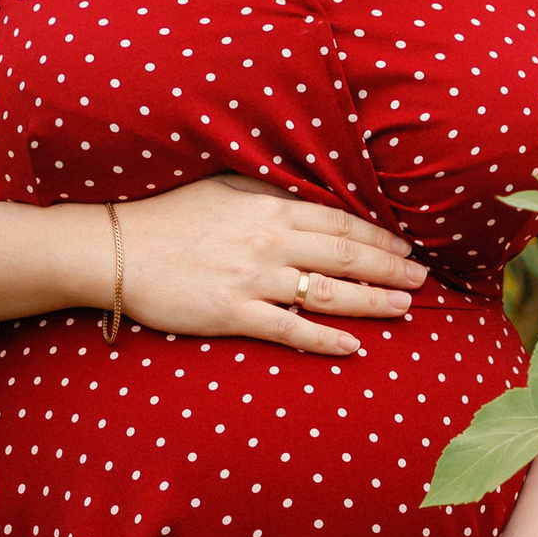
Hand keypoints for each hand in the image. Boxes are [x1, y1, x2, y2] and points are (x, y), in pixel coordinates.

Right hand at [116, 175, 424, 354]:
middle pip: (346, 256)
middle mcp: (269, 242)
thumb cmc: (167, 215)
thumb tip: (311, 198)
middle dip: (390, 269)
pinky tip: (354, 348)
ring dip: (372, 302)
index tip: (406, 247)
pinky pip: (290, 330)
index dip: (379, 236)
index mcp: (269, 208)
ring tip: (404, 308)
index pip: (340, 222)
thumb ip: (269, 194)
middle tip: (422, 279)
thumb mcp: (223, 189)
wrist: (115, 247)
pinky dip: (326, 340)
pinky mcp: (232, 314)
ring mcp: (252, 280)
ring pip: (328, 293)